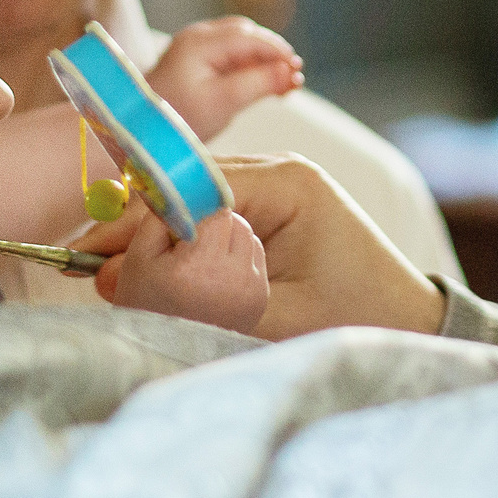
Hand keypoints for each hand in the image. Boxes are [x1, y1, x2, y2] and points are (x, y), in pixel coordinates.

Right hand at [78, 155, 443, 339]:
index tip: (93, 255)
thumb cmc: (357, 320)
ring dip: (155, 233)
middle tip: (86, 266)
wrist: (412, 325)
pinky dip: (182, 239)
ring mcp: (280, 185)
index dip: (136, 220)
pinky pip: (213, 213)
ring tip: (110, 272)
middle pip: (185, 185)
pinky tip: (152, 269)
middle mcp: (282, 171)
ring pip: (194, 198)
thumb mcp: (273, 317)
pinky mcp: (276, 208)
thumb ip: (195, 297)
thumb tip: (116, 283)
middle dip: (136, 226)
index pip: (191, 186)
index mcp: (289, 184)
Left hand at [146, 17, 304, 140]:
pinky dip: (249, 67)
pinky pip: (229, 55)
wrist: (139, 130)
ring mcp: (194, 47)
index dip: (278, 53)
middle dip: (273, 54)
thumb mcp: (223, 103)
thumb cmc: (177, 117)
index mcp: (200, 43)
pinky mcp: (194, 61)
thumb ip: (258, 84)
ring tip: (284, 85)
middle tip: (294, 79)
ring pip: (240, 44)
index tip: (297, 71)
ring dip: (263, 61)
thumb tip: (290, 72)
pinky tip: (263, 85)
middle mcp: (197, 37)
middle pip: (247, 35)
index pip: (250, 38)